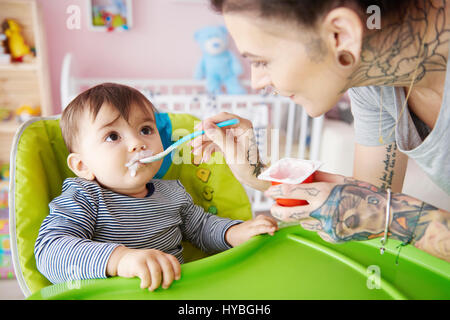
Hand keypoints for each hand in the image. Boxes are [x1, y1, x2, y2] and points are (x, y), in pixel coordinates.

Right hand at [107, 247, 180, 290]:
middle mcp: (154, 254)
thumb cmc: (138, 264)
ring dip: (156, 284)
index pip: (172, 260)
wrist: (120, 259)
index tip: (177, 279)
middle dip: (168, 280)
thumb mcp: (151, 262)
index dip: (177, 270)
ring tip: (152, 288)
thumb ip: (159, 266)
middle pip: (167, 268)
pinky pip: (146, 276)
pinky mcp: (138, 263)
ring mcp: (146, 257)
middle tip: (164, 287)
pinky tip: (143, 285)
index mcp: (159, 254)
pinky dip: (146, 283)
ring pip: (157, 273)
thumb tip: (171, 280)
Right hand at [190, 112, 269, 190]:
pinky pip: (214, 143)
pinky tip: (205, 158)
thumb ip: (219, 137)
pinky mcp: (227, 143)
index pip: (224, 117)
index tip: (198, 128)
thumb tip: (206, 125)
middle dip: (204, 136)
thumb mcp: (231, 150)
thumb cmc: (247, 165)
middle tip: (192, 143)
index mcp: (243, 126)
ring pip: (213, 135)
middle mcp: (237, 128)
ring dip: (203, 144)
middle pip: (216, 126)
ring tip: (196, 153)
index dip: (210, 122)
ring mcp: (231, 136)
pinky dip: (208, 150)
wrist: (251, 177)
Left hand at [225, 214, 278, 246]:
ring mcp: (252, 221)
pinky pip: (262, 217)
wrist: (231, 233)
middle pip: (262, 220)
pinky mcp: (254, 220)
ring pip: (262, 217)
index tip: (273, 230)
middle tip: (277, 230)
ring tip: (276, 227)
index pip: (259, 228)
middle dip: (271, 224)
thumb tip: (262, 253)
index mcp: (248, 232)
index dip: (267, 229)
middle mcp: (250, 225)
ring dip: (271, 221)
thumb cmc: (238, 241)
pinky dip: (269, 220)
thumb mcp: (245, 245)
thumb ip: (253, 246)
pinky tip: (272, 224)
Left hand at [265, 174, 388, 243]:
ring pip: (303, 223)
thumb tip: (299, 174)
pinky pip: (318, 231)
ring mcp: (327, 228)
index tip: (269, 192)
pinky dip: (319, 224)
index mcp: (324, 194)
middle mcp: (323, 212)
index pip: (292, 191)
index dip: (277, 192)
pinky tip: (330, 218)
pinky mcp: (332, 238)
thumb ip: (318, 177)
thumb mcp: (341, 179)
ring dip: (301, 217)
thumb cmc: (363, 192)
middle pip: (289, 214)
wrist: (386, 215)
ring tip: (309, 210)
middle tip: (273, 207)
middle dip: (277, 211)